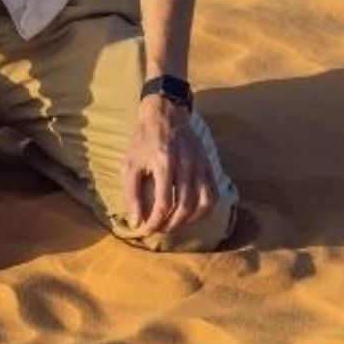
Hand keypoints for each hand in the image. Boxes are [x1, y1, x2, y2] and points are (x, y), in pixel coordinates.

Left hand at [122, 97, 215, 236]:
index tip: (145, 230)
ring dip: (187, 221)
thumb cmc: (144, 141)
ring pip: (201, 204)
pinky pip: (213, 194)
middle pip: (184, 207)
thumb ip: (132, 194)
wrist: (165, 114)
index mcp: (164, 163)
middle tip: (158, 229)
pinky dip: (204, 210)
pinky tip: (192, 216)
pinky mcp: (208, 165)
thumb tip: (136, 222)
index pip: (163, 204)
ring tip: (173, 225)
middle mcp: (186, 165)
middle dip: (170, 225)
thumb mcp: (130, 165)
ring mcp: (200, 165)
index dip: (154, 222)